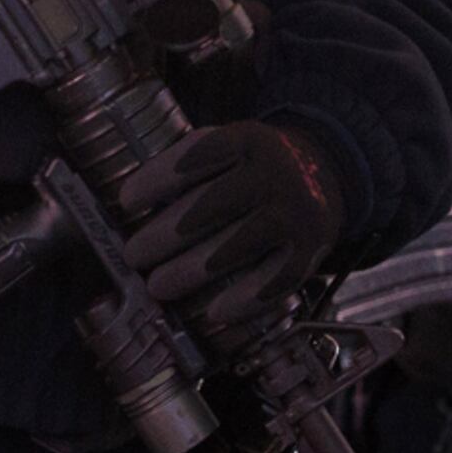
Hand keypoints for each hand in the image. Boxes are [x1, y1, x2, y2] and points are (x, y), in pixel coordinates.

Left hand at [118, 121, 352, 346]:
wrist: (325, 170)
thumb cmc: (254, 165)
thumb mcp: (229, 144)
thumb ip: (190, 163)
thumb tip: (132, 202)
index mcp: (247, 141)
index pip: (198, 156)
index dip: (159, 178)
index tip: (126, 201)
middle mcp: (274, 174)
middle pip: (211, 206)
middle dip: (165, 234)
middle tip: (134, 255)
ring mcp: (294, 212)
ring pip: (238, 245)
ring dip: (192, 269)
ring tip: (158, 284)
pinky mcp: (310, 247)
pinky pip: (276, 278)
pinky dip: (245, 298)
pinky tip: (215, 311)